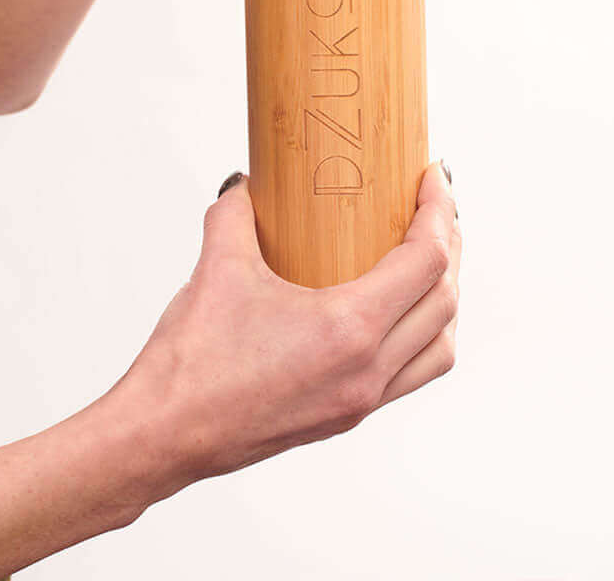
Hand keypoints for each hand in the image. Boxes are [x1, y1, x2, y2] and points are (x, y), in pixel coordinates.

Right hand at [124, 163, 459, 483]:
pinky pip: (410, 374)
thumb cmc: (191, 362)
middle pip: (443, 302)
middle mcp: (367, 371)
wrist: (164, 437)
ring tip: (428, 258)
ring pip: (438, 348)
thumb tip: (246, 184)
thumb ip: (236, 213)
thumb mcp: (218, 268)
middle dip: (450, 246)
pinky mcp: (345, 415)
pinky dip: (420, 336)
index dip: (439, 212)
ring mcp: (360, 400)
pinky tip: (391, 310)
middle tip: (434, 206)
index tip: (433, 177)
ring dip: (444, 298)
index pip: (426, 262)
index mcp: (349, 331)